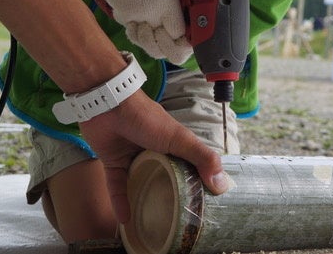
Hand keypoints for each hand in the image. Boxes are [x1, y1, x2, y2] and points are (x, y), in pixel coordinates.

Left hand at [78, 90, 227, 222]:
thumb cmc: (147, 119)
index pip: (190, 168)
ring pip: (141, 184)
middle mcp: (155, 153)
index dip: (197, 185)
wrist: (109, 104)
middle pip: (165, 179)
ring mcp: (133, 158)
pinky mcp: (113, 163)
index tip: (204, 207)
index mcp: (174, 146)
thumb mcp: (179, 138)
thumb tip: (222, 184)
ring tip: (152, 226)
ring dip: (144, 203)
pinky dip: (120, 203)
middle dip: (170, 197)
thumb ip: (202, 157)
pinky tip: (126, 221)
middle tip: (178, 222)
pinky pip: (117, 187)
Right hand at [99, 0, 191, 64]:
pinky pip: (129, 29)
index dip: (183, 37)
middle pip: (159, 48)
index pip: (178, 36)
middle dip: (165, 46)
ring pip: (142, 42)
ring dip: (148, 40)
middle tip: (168, 38)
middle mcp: (149, 14)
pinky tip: (141, 18)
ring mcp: (132, 16)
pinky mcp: (119, 13)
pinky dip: (135, 26)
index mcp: (167, 5)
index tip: (185, 33)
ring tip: (153, 29)